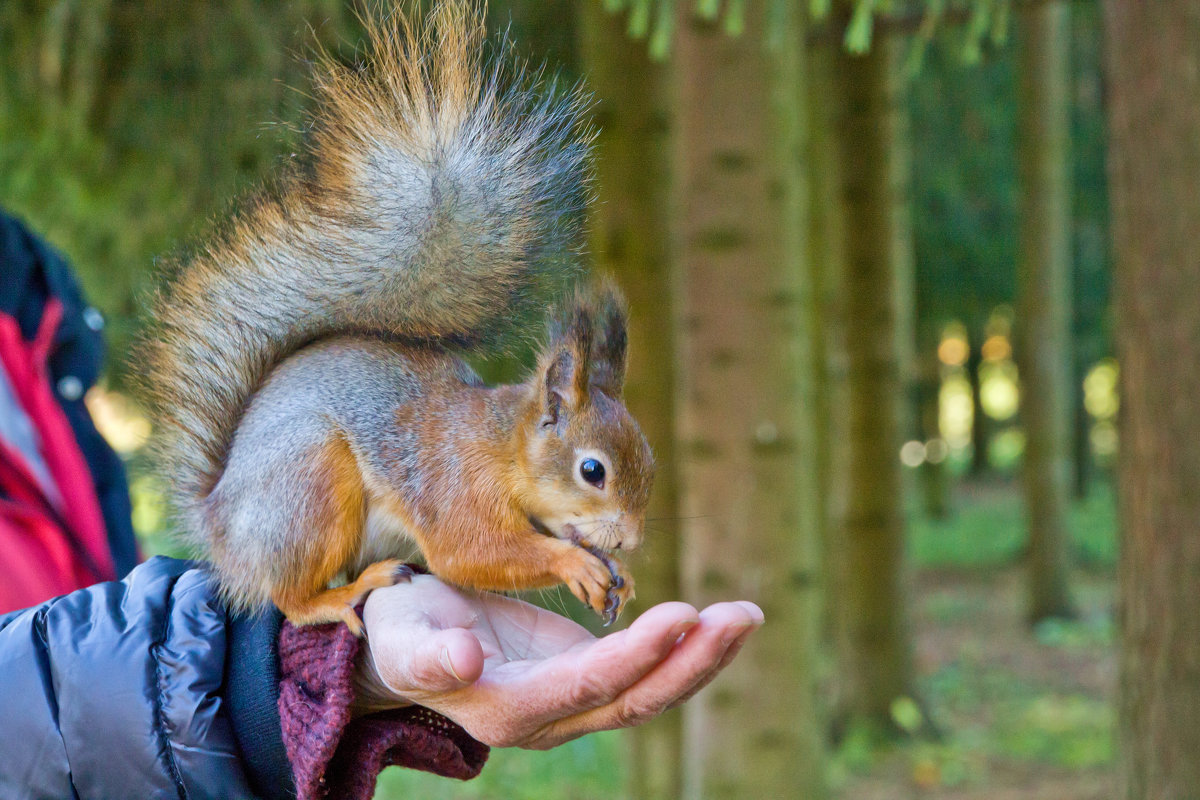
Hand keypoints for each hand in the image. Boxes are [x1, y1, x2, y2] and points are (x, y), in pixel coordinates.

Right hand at [354, 574, 762, 749]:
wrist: (403, 649)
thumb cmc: (397, 637)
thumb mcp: (399, 640)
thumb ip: (427, 656)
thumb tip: (465, 660)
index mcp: (506, 710)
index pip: (586, 687)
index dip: (637, 657)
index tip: (683, 618)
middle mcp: (549, 718)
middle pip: (634, 700)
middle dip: (692, 662)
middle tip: (741, 616)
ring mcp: (571, 702)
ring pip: (648, 691)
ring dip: (700, 657)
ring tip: (745, 616)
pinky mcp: (581, 676)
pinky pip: (641, 670)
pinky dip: (681, 647)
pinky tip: (714, 622)